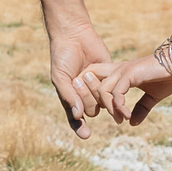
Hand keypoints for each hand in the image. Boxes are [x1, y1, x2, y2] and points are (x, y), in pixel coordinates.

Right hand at [50, 23, 113, 138]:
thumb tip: (78, 115)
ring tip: (86, 72)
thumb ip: (68, 96)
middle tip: (78, 79)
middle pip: (90, 110)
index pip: (75, 119)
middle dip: (85, 97)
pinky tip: (97, 74)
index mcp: (70, 98)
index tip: (87, 135)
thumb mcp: (60, 77)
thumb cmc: (62, 56)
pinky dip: (106, 84)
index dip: (80, 128)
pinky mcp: (109, 77)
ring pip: (102, 102)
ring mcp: (97, 87)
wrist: (74, 35)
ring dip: (95, 90)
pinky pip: (111, 89)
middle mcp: (84, 96)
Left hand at [87, 52, 171, 126]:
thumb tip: (132, 124)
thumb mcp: (153, 97)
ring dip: (110, 109)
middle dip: (96, 104)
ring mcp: (122, 71)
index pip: (95, 82)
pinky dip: (120, 107)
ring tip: (121, 119)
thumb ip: (141, 108)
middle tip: (116, 119)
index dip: (95, 99)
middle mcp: (117, 71)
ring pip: (102, 91)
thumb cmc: (168, 77)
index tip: (113, 115)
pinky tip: (128, 116)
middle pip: (91, 86)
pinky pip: (116, 93)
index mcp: (120, 74)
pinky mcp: (130, 73)